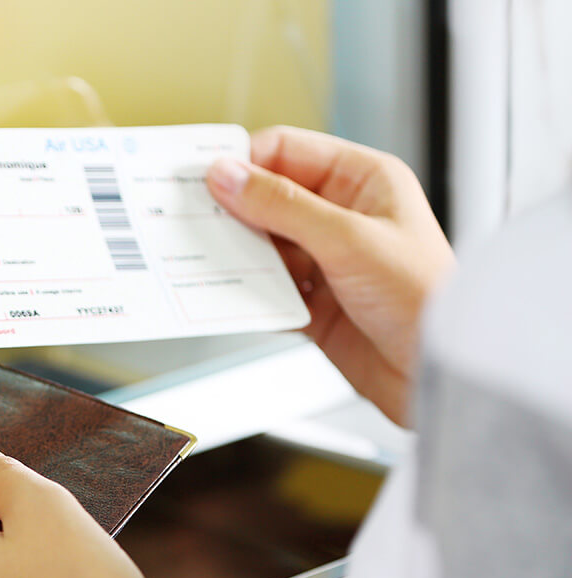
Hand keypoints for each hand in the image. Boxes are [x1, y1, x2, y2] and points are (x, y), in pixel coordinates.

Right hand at [206, 126, 454, 424]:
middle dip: (232, 213)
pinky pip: (264, 289)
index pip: (287, 152)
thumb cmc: (425, 299)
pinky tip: (229, 297)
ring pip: (261, 246)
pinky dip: (245, 293)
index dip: (244, 163)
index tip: (204, 181)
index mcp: (363, 181)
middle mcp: (343, 216)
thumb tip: (227, 175)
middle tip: (191, 222)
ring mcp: (326, 261)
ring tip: (207, 263)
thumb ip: (282, 206)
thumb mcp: (348, 240)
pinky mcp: (312, 304)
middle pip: (267, 199)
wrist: (437, 375)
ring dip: (236, 256)